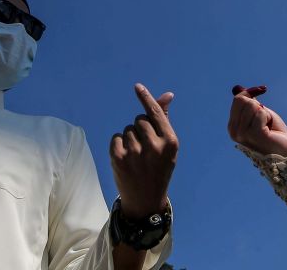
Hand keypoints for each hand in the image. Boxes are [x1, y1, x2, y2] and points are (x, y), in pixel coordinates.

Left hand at [110, 83, 178, 218]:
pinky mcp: (118, 158)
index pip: (155, 113)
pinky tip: (127, 159)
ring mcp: (135, 153)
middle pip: (140, 120)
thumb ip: (164, 119)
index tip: (137, 86)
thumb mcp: (167, 147)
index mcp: (170, 143)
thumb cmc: (159, 168)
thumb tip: (167, 94)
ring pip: (127, 129)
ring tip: (137, 156)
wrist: (146, 200)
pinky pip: (116, 137)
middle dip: (141, 128)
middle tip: (145, 147)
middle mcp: (154, 147)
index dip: (146, 98)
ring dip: (130, 138)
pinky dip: (119, 144)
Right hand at [227, 84, 286, 156]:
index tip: (263, 89)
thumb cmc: (273, 132)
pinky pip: (261, 113)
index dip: (251, 92)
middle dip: (259, 105)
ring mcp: (243, 134)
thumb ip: (248, 102)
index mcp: (233, 126)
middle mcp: (234, 131)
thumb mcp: (259, 113)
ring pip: (253, 106)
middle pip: (244, 101)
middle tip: (265, 119)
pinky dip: (268, 118)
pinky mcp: (255, 135)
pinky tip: (269, 129)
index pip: (238, 99)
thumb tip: (236, 87)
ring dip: (265, 113)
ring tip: (267, 126)